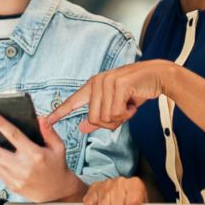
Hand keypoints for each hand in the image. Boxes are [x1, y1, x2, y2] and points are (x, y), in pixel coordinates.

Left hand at [0, 113, 86, 202]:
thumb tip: (39, 118)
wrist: (57, 193)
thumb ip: (48, 131)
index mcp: (36, 155)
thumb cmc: (57, 168)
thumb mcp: (58, 147)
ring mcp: (16, 178)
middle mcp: (24, 167)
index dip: (0, 124)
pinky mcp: (11, 185)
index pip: (14, 135)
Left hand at [46, 60, 177, 132]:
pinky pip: (117, 112)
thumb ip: (99, 116)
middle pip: (94, 119)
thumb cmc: (137, 90)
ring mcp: (107, 82)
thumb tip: (83, 128)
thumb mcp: (116, 106)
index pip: (72, 101)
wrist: (158, 76)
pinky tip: (133, 104)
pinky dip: (127, 114)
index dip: (59, 113)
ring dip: (121, 118)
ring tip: (129, 106)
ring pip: (105, 117)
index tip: (46, 121)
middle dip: (111, 122)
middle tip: (123, 113)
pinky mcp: (119, 85)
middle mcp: (97, 82)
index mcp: (93, 86)